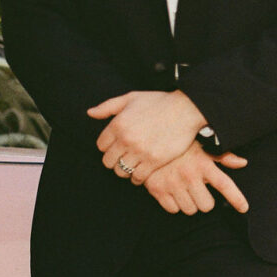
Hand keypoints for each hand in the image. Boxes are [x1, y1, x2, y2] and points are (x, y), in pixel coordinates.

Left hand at [88, 90, 206, 183]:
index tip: (116, 148)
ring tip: (132, 166)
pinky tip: (140, 174)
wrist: (185, 110)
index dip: (107, 147)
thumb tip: (90, 113)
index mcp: (118, 124)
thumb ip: (108, 106)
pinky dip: (137, 178)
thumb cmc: (159, 102)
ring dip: (124, 171)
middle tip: (123, 159)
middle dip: (114, 161)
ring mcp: (140, 151)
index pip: (101, 145)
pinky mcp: (154, 161)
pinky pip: (138, 177)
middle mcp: (126, 139)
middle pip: (108, 161)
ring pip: (121, 171)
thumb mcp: (131, 98)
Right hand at [142, 142, 248, 215]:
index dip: (236, 198)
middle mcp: (190, 175)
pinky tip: (172, 191)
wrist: (148, 142)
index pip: (225, 185)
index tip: (243, 208)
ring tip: (184, 189)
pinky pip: (173, 210)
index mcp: (203, 164)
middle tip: (198, 190)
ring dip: (189, 203)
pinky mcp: (158, 190)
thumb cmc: (180, 146)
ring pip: (190, 210)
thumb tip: (243, 163)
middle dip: (204, 200)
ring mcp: (173, 183)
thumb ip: (223, 156)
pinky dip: (174, 204)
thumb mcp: (202, 146)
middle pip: (207, 205)